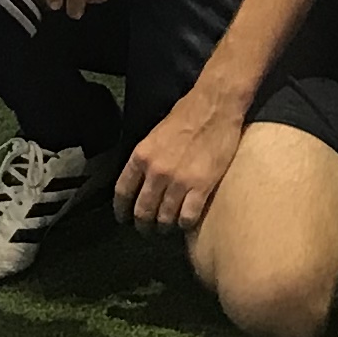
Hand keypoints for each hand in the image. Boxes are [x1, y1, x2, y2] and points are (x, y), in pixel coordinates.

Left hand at [115, 80, 246, 230]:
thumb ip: (146, 159)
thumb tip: (141, 180)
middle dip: (143, 225)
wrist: (215, 106)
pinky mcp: (201, 186)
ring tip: (168, 228)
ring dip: (164, 227)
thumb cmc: (187, 114)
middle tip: (148, 230)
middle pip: (143, 211)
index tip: (124, 219)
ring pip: (164, 219)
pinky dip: (185, 224)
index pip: (123, 193)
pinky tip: (186, 222)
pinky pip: (187, 217)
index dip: (122, 211)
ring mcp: (179, 181)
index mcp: (141, 156)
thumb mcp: (155, 135)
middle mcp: (156, 171)